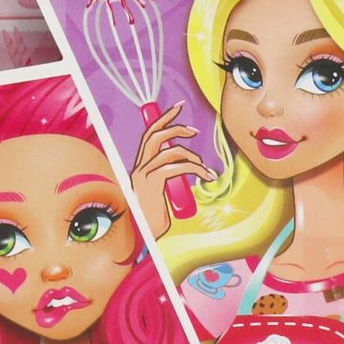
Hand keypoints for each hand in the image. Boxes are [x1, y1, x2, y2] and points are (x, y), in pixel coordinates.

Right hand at [130, 103, 212, 239]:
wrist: (144, 236)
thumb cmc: (154, 218)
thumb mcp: (159, 192)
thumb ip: (166, 176)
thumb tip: (183, 164)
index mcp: (139, 166)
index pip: (149, 134)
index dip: (164, 118)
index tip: (178, 107)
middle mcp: (138, 167)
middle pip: (155, 135)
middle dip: (175, 127)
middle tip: (194, 131)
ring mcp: (143, 175)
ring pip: (169, 151)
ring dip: (192, 157)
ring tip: (205, 169)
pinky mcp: (152, 184)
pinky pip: (176, 167)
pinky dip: (194, 168)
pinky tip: (205, 176)